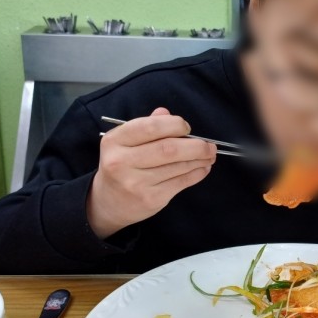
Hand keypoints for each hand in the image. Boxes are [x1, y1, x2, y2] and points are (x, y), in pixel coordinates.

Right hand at [86, 108, 215, 238]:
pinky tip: (203, 168)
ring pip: (177, 166)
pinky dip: (197, 173)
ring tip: (209, 155)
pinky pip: (181, 182)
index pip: (150, 127)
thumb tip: (167, 114)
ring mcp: (136, 183)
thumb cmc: (121, 166)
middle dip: (195, 145)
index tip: (186, 128)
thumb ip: (146, 126)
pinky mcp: (150, 199)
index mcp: (114, 141)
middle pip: (168, 148)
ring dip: (200, 159)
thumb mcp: (125, 142)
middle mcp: (122, 162)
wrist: (108, 203)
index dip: (174, 125)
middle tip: (209, 145)